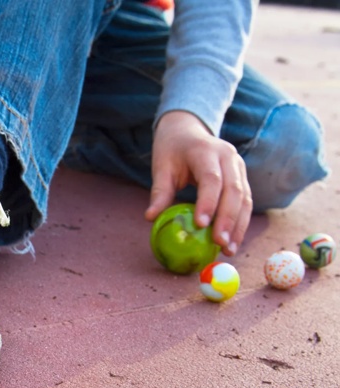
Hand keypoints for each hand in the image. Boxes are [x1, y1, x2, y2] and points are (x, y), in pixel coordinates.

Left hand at [145, 111, 251, 255]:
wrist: (188, 129)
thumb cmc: (171, 150)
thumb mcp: (161, 167)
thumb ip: (159, 191)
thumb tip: (150, 218)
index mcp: (206, 151)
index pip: (211, 179)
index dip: (208, 202)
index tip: (201, 225)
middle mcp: (228, 157)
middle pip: (234, 191)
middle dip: (228, 220)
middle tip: (220, 244)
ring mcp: (239, 166)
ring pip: (245, 198)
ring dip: (239, 226)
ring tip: (229, 250)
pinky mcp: (243, 177)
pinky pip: (246, 201)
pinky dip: (240, 222)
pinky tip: (233, 241)